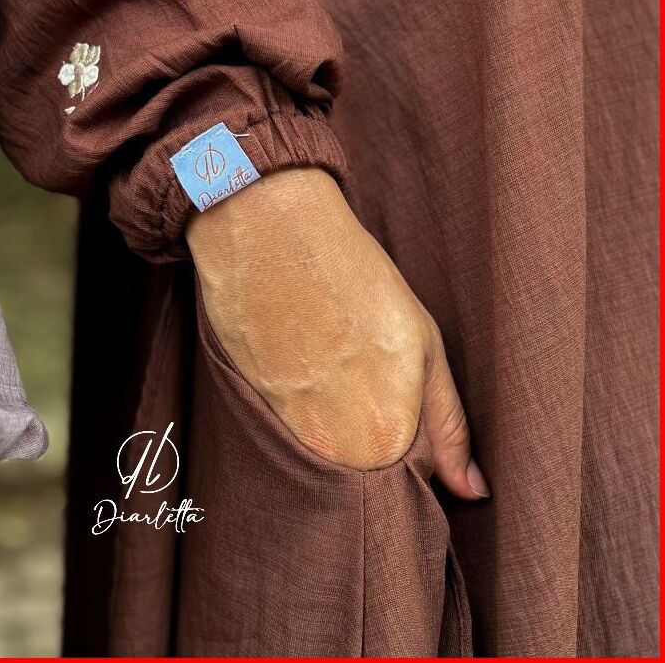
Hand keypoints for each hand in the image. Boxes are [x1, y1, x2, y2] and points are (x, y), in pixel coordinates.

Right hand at [187, 167, 489, 498]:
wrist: (272, 237)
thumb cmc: (354, 279)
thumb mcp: (425, 346)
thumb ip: (449, 426)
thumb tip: (472, 490)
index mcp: (386, 439)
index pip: (420, 476)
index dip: (422, 433)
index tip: (406, 388)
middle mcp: (333, 451)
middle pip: (371, 471)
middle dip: (380, 435)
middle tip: (370, 371)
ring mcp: (288, 432)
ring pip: (331, 452)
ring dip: (340, 419)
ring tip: (337, 358)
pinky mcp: (254, 408)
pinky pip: (294, 430)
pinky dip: (306, 402)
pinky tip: (308, 355)